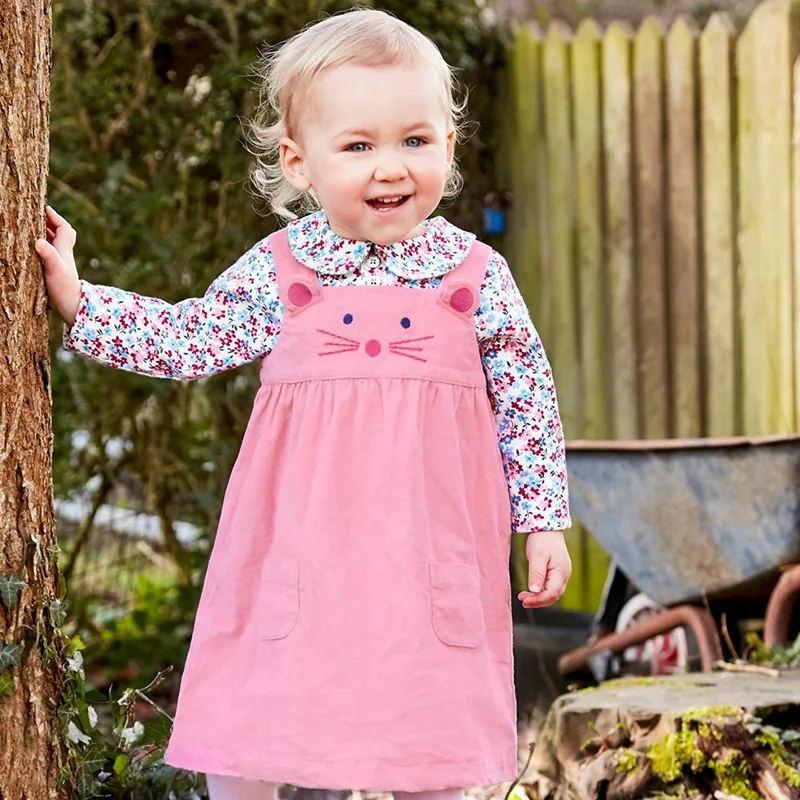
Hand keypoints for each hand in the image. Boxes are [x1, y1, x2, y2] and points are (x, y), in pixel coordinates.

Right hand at [35, 206, 81, 325]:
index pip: (64, 228)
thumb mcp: (55, 269)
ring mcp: (60, 263)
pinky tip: (33, 251)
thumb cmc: (64, 287)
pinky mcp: (56, 272)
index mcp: (64, 250)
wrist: (72, 306)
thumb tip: (39, 241)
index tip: (44, 208)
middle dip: (50, 223)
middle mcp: (64, 254)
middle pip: (61, 233)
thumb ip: (48, 254)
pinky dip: (43, 248)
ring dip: (46, 235)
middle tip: (37, 216)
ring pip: (55, 244)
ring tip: (32, 229)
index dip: (55, 217)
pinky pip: (50, 254)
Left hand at [517, 530, 571, 608]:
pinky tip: (533, 590)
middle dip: (538, 601)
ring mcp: (563, 573)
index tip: (524, 601)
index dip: (538, 600)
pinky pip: (552, 586)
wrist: (547, 527)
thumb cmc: (542, 539)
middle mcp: (565, 574)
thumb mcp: (536, 556)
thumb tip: (534, 591)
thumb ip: (536, 574)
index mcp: (561, 571)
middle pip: (554, 596)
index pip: (551, 593)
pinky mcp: (559, 571)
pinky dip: (543, 592)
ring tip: (525, 597)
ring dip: (540, 598)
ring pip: (554, 593)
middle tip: (523, 601)